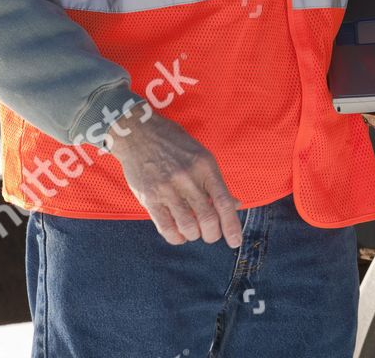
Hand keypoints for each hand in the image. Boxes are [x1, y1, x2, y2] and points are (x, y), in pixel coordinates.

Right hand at [107, 110, 242, 247]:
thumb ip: (215, 181)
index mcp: (205, 166)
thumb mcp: (201, 155)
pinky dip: (176, 237)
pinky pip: (166, 228)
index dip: (232, 226)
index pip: (224, 202)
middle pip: (207, 219)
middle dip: (212, 234)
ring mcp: (167, 189)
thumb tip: (235, 204)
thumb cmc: (174, 144)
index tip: (236, 241)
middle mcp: (188, 178)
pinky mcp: (149, 198)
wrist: (138, 134)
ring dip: (194, 235)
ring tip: (193, 230)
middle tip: (211, 234)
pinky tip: (178, 233)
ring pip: (188, 227)